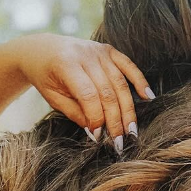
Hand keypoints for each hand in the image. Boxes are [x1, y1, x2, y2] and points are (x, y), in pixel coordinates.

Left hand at [13, 33, 154, 149]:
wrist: (42, 49)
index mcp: (67, 65)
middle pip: (108, 92)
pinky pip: (129, 66)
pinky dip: (140, 81)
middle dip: (115, 119)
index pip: (88, 95)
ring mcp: (100, 51)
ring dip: (128, 109)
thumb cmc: (46, 76)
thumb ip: (74, 113)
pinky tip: (148, 97)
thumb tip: (96, 132)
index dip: (96, 118)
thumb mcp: (52, 97)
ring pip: (120, 83)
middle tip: (120, 142)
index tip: (99, 136)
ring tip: (132, 130)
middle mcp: (86, 55)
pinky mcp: (109, 50)